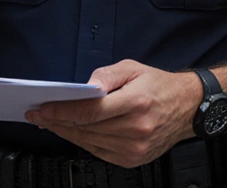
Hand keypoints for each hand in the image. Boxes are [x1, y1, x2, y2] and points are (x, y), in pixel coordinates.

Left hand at [25, 60, 200, 167]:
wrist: (188, 108)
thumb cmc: (159, 86)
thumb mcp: (134, 68)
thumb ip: (107, 74)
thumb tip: (85, 87)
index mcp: (137, 103)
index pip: (90, 111)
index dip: (61, 111)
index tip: (43, 108)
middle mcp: (136, 128)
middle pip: (85, 128)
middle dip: (57, 121)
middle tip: (38, 115)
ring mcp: (135, 148)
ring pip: (88, 142)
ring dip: (65, 132)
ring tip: (49, 123)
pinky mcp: (132, 159)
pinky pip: (98, 151)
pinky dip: (81, 142)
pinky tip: (71, 132)